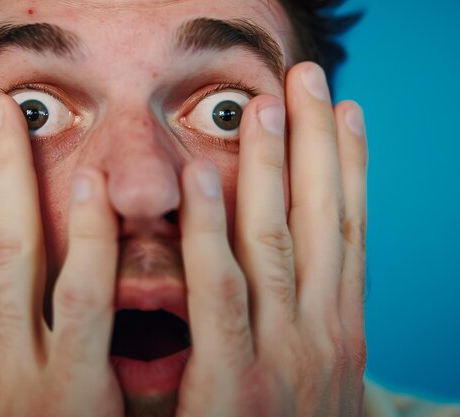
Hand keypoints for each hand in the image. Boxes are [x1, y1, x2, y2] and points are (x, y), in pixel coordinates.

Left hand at [175, 62, 367, 415]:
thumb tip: (276, 272)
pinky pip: (221, 293)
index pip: (347, 229)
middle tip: (310, 78)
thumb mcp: (305, 378)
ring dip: (273, 167)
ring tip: (266, 103)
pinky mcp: (233, 388)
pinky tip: (203, 177)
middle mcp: (321, 333)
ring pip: (279, 239)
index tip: (344, 110)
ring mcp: (282, 358)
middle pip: (323, 217)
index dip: (349, 165)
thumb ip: (289, 324)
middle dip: (317, 143)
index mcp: (337, 330)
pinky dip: (212, 233)